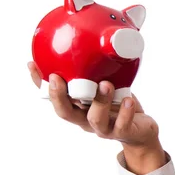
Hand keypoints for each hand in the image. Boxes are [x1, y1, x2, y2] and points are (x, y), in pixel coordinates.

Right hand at [29, 61, 157, 146]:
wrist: (142, 130)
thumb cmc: (119, 104)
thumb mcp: (106, 85)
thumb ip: (97, 71)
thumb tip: (94, 42)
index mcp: (78, 107)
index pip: (52, 97)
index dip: (39, 84)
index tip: (32, 64)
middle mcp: (85, 119)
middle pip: (65, 113)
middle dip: (58, 96)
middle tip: (56, 78)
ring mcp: (103, 128)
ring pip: (95, 118)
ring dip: (99, 101)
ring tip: (105, 84)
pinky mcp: (123, 132)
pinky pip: (122, 125)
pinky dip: (125, 112)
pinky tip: (128, 100)